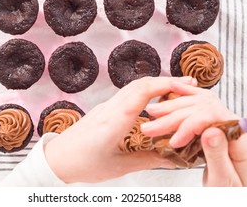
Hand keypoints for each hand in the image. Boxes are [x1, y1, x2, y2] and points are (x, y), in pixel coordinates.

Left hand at [44, 76, 195, 182]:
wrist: (56, 159)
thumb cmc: (83, 164)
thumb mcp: (120, 166)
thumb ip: (149, 160)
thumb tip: (175, 158)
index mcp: (115, 121)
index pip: (142, 92)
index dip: (166, 85)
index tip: (187, 87)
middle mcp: (111, 108)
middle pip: (140, 84)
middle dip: (167, 81)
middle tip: (190, 85)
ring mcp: (106, 106)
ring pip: (134, 86)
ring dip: (156, 84)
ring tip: (177, 90)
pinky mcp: (105, 109)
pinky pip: (128, 93)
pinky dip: (146, 91)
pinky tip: (155, 101)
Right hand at [140, 82, 246, 185]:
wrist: (239, 199)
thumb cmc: (233, 195)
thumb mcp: (224, 181)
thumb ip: (218, 155)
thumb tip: (210, 131)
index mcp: (243, 140)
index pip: (214, 117)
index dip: (190, 124)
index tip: (173, 140)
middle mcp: (236, 127)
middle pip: (203, 108)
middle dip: (174, 115)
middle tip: (151, 127)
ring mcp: (227, 124)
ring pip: (200, 104)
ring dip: (174, 106)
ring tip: (152, 112)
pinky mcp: (217, 126)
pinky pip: (202, 106)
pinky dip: (186, 97)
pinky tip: (173, 91)